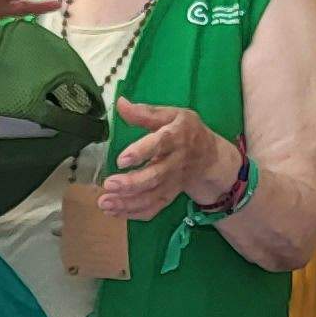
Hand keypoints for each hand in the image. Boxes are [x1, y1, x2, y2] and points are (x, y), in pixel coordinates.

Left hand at [98, 97, 236, 221]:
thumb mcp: (172, 114)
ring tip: (104, 202)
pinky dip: (134, 213)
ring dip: (127, 202)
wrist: (211, 157)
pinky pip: (153, 208)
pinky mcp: (169, 196)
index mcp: (176, 137)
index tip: (121, 159)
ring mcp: (173, 182)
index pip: (160, 144)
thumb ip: (145, 112)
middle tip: (109, 185)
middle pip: (155, 176)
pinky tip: (114, 212)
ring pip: (151, 196)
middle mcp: (175, 162)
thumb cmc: (187, 131)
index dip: (142, 152)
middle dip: (131, 183)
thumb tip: (120, 103)